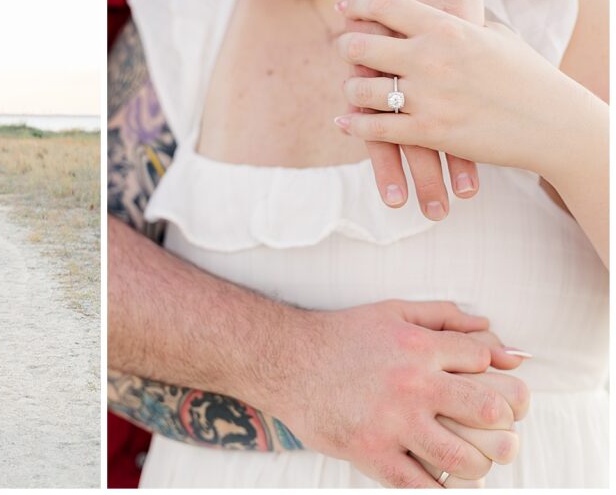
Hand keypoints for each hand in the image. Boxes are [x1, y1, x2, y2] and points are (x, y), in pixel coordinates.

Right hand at [251, 299, 528, 487]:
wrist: (284, 360)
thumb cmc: (341, 336)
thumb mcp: (392, 312)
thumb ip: (444, 317)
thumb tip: (495, 334)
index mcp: (418, 345)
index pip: (485, 360)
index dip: (498, 374)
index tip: (493, 390)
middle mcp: (412, 382)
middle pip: (490, 409)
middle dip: (505, 423)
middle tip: (501, 433)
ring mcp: (392, 421)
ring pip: (466, 457)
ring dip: (479, 463)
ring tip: (473, 461)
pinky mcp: (371, 452)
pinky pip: (422, 486)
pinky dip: (440, 489)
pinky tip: (442, 482)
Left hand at [335, 0, 578, 174]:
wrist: (553, 121)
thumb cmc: (526, 74)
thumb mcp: (493, 34)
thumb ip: (459, 22)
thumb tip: (437, 9)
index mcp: (447, 28)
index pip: (385, 5)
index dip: (357, 5)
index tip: (343, 8)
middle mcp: (430, 58)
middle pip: (361, 46)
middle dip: (345, 46)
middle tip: (343, 48)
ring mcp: (427, 96)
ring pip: (360, 90)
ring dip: (350, 89)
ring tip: (350, 89)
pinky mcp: (429, 132)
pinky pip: (375, 129)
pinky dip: (354, 125)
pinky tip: (345, 122)